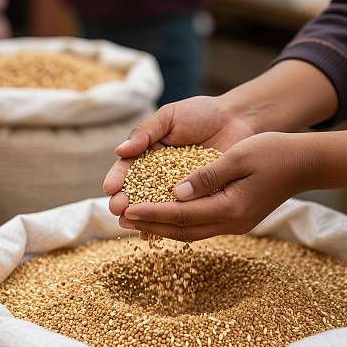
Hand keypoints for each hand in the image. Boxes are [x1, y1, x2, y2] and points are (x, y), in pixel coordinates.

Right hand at [103, 95, 255, 215]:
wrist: (236, 119)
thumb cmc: (200, 113)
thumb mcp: (168, 117)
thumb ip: (145, 133)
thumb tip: (120, 151)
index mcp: (149, 154)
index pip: (128, 168)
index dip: (118, 178)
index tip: (110, 188)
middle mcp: (160, 174)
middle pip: (138, 190)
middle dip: (125, 201)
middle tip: (117, 210)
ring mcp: (178, 187)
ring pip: (156, 205)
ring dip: (142, 215)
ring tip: (130, 224)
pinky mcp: (197, 197)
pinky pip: (181, 212)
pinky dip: (168, 222)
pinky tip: (155, 233)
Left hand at [118, 132, 313, 240]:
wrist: (303, 163)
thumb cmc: (273, 152)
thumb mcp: (238, 156)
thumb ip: (206, 176)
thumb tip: (175, 193)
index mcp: (231, 207)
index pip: (182, 214)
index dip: (152, 212)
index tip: (127, 209)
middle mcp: (231, 222)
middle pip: (183, 229)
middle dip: (150, 225)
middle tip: (121, 219)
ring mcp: (235, 223)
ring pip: (191, 231)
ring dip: (161, 226)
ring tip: (135, 220)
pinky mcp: (236, 218)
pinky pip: (200, 225)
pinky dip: (178, 222)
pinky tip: (164, 215)